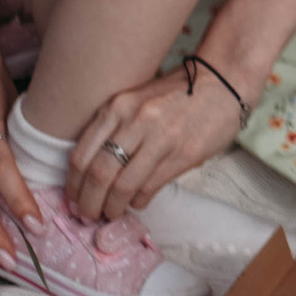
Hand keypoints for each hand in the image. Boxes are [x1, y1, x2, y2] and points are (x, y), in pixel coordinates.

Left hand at [69, 63, 246, 224]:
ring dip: (112, 207)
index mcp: (118, 107)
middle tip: (87, 214)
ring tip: (110, 213)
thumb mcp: (136, 100)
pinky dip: (137, 201)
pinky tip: (135, 202)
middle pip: (98, 174)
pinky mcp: (183, 155)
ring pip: (122, 186)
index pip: (82, 154)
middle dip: (88, 201)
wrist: (223, 82)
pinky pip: (149, 188)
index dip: (72, 184)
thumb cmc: (177, 92)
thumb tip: (93, 170)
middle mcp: (135, 121)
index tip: (72, 197)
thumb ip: (115, 128)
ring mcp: (160, 139)